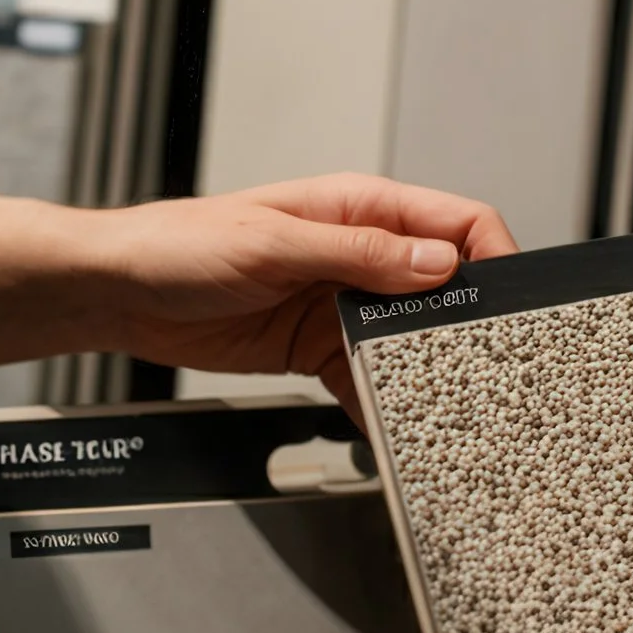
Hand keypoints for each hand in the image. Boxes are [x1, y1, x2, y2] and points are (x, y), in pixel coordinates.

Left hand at [85, 175, 518, 399]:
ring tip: (443, 404)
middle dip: (467, 324)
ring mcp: (342, 305)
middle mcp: (362, 255)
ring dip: (426, 369)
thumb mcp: (273, 244)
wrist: (123, 293)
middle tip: (483, 364)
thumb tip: (438, 262)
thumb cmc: (181, 244)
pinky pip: (369, 377)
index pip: (457, 223)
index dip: (494, 257)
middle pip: (445, 287)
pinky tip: (393, 424)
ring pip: (411, 338)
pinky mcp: (320, 349)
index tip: (510, 301)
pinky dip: (384, 402)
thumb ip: (359, 253)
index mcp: (360, 209)